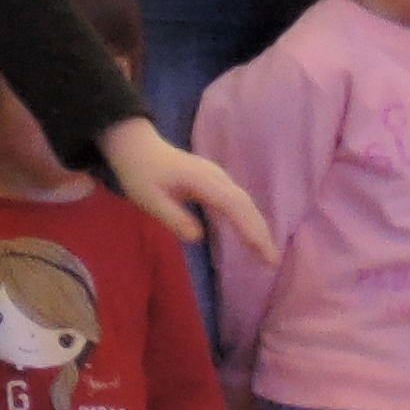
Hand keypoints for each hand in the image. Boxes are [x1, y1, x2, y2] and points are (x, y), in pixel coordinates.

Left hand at [99, 122, 275, 262]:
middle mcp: (216, 177)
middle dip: (261, 232)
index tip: (263, 251)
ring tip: (268, 255)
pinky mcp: (216, 182)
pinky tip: (253, 236)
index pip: (233, 206)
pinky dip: (249, 219)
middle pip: (245, 205)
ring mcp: (218, 178)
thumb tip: (197, 237)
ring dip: (258, 227)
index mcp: (202, 180)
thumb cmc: (141, 173)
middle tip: (272, 262)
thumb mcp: (149, 199)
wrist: (137, 147)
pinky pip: (238, 202)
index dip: (250, 229)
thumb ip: (173, 217)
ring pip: (245, 203)